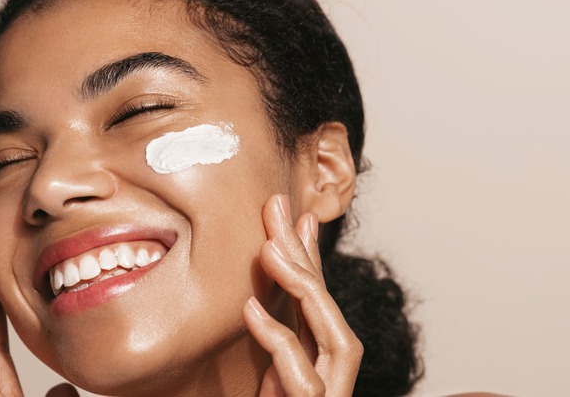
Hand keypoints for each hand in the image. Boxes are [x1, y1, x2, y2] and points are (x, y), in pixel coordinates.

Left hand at [243, 195, 362, 395]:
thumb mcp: (266, 374)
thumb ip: (272, 341)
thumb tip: (257, 296)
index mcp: (317, 365)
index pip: (319, 303)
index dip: (309, 258)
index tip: (296, 216)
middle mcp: (330, 379)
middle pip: (327, 310)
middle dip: (305, 257)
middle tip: (277, 208)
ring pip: (337, 340)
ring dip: (305, 290)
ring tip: (268, 249)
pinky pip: (305, 382)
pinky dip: (280, 342)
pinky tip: (251, 310)